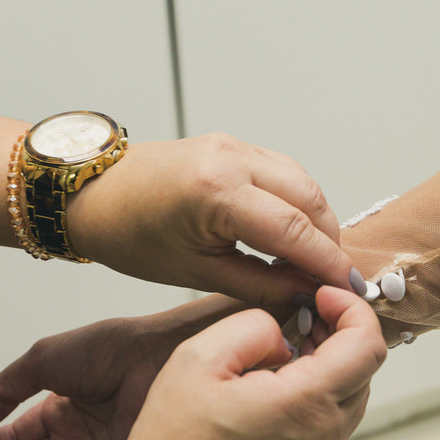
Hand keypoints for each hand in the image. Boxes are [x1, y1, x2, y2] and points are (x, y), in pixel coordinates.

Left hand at [66, 134, 364, 303]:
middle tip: (333, 280)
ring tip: (313, 262)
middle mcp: (232, 158)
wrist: (92, 193)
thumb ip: (259, 283)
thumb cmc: (128, 232)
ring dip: (317, 222)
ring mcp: (235, 146)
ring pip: (303, 183)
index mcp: (216, 192)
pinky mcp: (235, 146)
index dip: (327, 262)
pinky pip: (284, 173)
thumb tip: (305, 292)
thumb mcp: (196, 272)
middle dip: (329, 242)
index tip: (348, 289)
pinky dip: (299, 204)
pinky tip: (294, 235)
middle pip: (310, 199)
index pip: (294, 230)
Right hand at [103, 286, 385, 439]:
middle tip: (302, 314)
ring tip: (284, 346)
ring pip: (348, 397)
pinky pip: (327, 423)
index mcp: (308, 405)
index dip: (353, 308)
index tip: (322, 295)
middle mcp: (324, 437)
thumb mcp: (198, 360)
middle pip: (364, 370)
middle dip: (342, 333)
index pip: (368, 345)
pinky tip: (272, 385)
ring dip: (329, 364)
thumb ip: (252, 328)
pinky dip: (315, 393)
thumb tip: (282, 333)